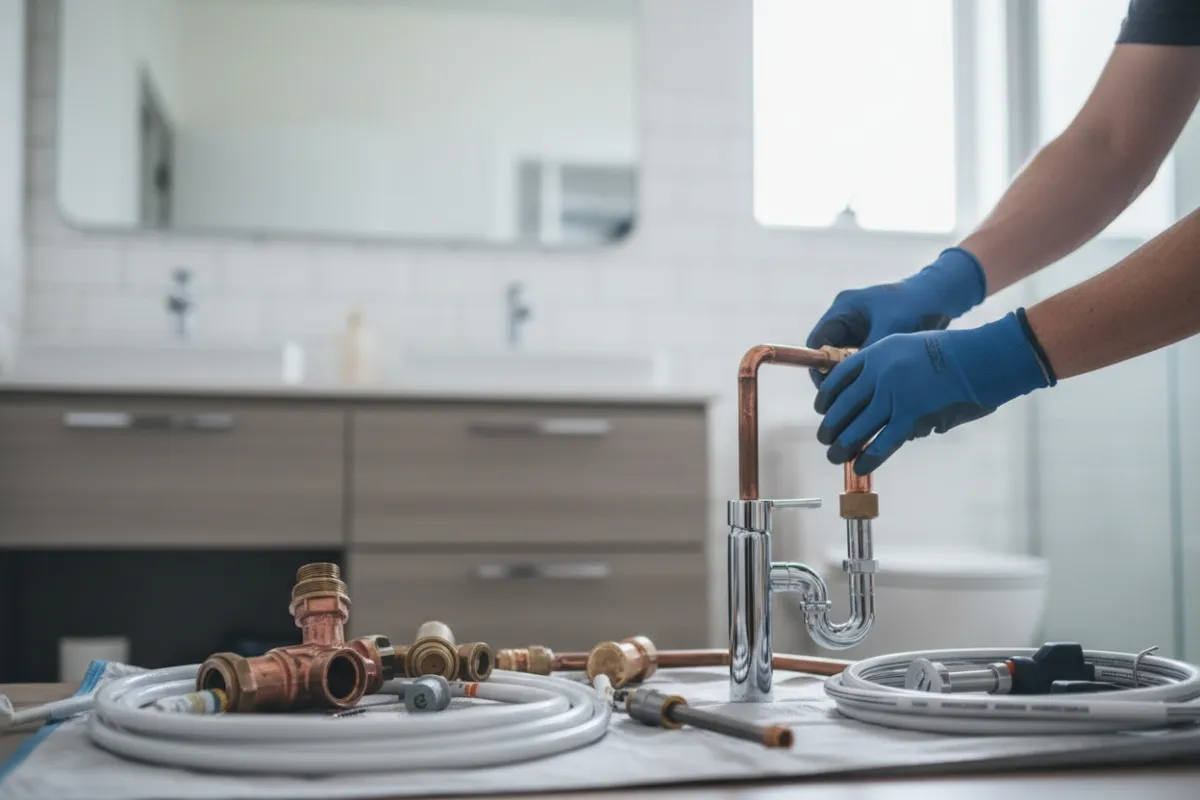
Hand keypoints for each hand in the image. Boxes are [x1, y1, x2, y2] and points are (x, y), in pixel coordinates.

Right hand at [806, 248, 986, 385]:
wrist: (944, 295)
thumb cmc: (917, 305)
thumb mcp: (892, 329)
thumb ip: (869, 353)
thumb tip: (854, 384)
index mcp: (844, 308)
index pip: (817, 342)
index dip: (819, 366)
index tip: (831, 390)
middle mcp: (847, 319)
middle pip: (827, 354)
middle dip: (834, 378)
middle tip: (845, 402)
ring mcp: (860, 329)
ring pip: (845, 361)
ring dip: (852, 379)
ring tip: (862, 400)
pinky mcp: (874, 339)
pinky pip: (862, 363)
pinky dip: (866, 377)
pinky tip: (877, 391)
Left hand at [813, 311, 1054, 474]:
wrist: (979, 357)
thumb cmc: (953, 352)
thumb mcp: (910, 346)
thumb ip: (889, 367)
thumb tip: (877, 398)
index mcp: (877, 353)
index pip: (839, 377)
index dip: (826, 397)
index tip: (822, 409)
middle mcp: (879, 373)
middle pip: (842, 406)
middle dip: (830, 426)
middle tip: (824, 438)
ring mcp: (893, 395)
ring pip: (856, 427)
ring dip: (842, 445)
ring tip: (834, 456)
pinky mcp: (910, 416)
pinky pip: (881, 443)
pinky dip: (867, 457)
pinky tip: (859, 466)